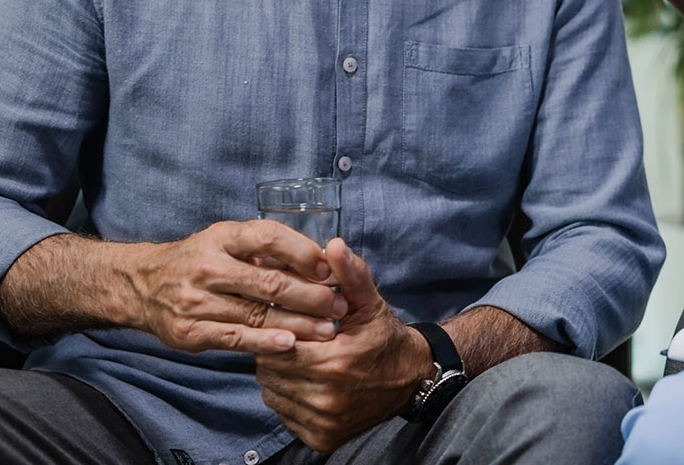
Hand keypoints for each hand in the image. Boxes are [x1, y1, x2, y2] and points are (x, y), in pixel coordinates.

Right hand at [127, 220, 344, 355]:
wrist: (142, 285)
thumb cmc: (200, 259)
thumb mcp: (228, 240)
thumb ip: (268, 249)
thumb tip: (324, 259)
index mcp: (222, 238)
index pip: (269, 238)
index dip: (303, 253)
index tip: (330, 268)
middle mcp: (207, 267)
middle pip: (270, 281)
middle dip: (312, 296)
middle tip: (340, 306)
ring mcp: (195, 301)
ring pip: (257, 313)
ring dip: (298, 323)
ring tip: (328, 330)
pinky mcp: (189, 331)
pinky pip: (235, 338)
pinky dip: (265, 341)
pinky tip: (290, 344)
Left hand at [255, 238, 434, 452]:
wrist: (412, 380)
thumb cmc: (385, 338)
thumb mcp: (370, 304)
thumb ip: (349, 275)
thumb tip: (333, 245)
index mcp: (334, 362)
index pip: (278, 345)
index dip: (281, 332)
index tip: (292, 325)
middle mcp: (325, 397)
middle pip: (270, 369)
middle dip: (278, 351)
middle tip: (297, 340)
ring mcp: (322, 421)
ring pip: (272, 392)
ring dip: (280, 375)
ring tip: (302, 361)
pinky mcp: (320, 438)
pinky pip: (283, 414)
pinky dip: (288, 397)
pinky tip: (307, 383)